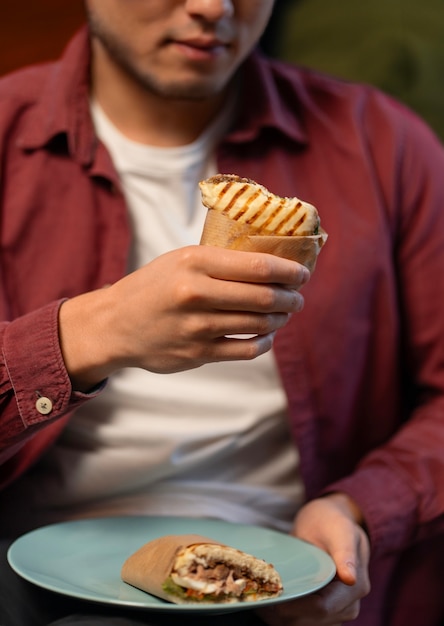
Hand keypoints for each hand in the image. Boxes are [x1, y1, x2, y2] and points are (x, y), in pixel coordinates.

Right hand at [59, 245, 308, 388]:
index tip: (302, 273)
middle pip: (263, 297)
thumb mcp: (179, 260)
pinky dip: (264, 342)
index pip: (257, 265)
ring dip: (280, 319)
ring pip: (259, 324)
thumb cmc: (153, 286)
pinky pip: (246, 349)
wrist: (116, 324)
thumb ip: (219, 261)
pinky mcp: (198, 354)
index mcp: (194, 262)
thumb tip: (269, 264)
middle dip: (291, 298)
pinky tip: (266, 336)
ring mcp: (197, 327)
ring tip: (284, 314)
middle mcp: (196, 294)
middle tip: (298, 298)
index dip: (288, 270)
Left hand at [258, 493, 370, 625]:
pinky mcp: (323, 612)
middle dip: (282, 612)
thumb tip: (350, 579)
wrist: (332, 522)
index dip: (294, 606)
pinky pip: (301, 621)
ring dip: (280, 616)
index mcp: (356, 587)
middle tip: (257, 594)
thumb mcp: (340, 530)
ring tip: (260, 596)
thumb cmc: (332, 522)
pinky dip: (283, 615)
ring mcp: (336, 612)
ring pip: (303, 625)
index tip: (271, 594)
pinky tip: (268, 601)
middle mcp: (348, 605)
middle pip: (310, 621)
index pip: (322, 608)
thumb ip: (345, 553)